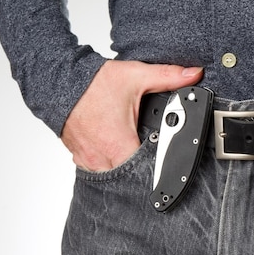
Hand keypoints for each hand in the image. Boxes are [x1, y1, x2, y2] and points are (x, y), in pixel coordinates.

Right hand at [61, 60, 202, 171]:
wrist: (59, 81)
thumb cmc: (93, 84)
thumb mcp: (136, 76)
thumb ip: (168, 76)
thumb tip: (194, 74)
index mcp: (118, 145)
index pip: (144, 173)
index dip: (158, 172)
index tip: (167, 166)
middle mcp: (101, 158)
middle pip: (129, 179)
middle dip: (143, 172)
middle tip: (152, 158)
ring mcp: (89, 161)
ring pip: (113, 178)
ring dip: (125, 170)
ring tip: (135, 156)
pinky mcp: (80, 158)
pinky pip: (98, 170)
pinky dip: (109, 164)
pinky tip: (116, 153)